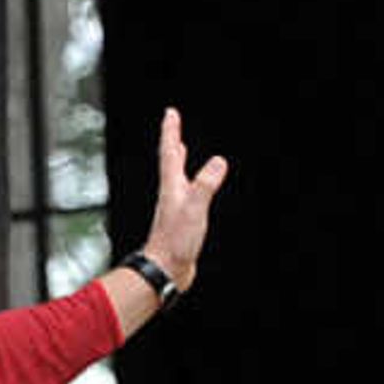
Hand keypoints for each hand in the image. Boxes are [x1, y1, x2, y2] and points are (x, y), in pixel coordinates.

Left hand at [141, 108, 229, 286]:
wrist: (165, 270)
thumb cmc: (176, 243)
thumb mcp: (195, 210)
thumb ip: (205, 186)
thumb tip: (218, 162)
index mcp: (172, 187)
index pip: (169, 153)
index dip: (171, 132)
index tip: (170, 113)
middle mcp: (171, 194)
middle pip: (170, 161)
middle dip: (172, 140)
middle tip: (173, 124)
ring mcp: (174, 207)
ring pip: (175, 176)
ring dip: (177, 160)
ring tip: (180, 149)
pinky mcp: (180, 221)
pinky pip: (185, 193)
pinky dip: (188, 182)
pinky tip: (191, 188)